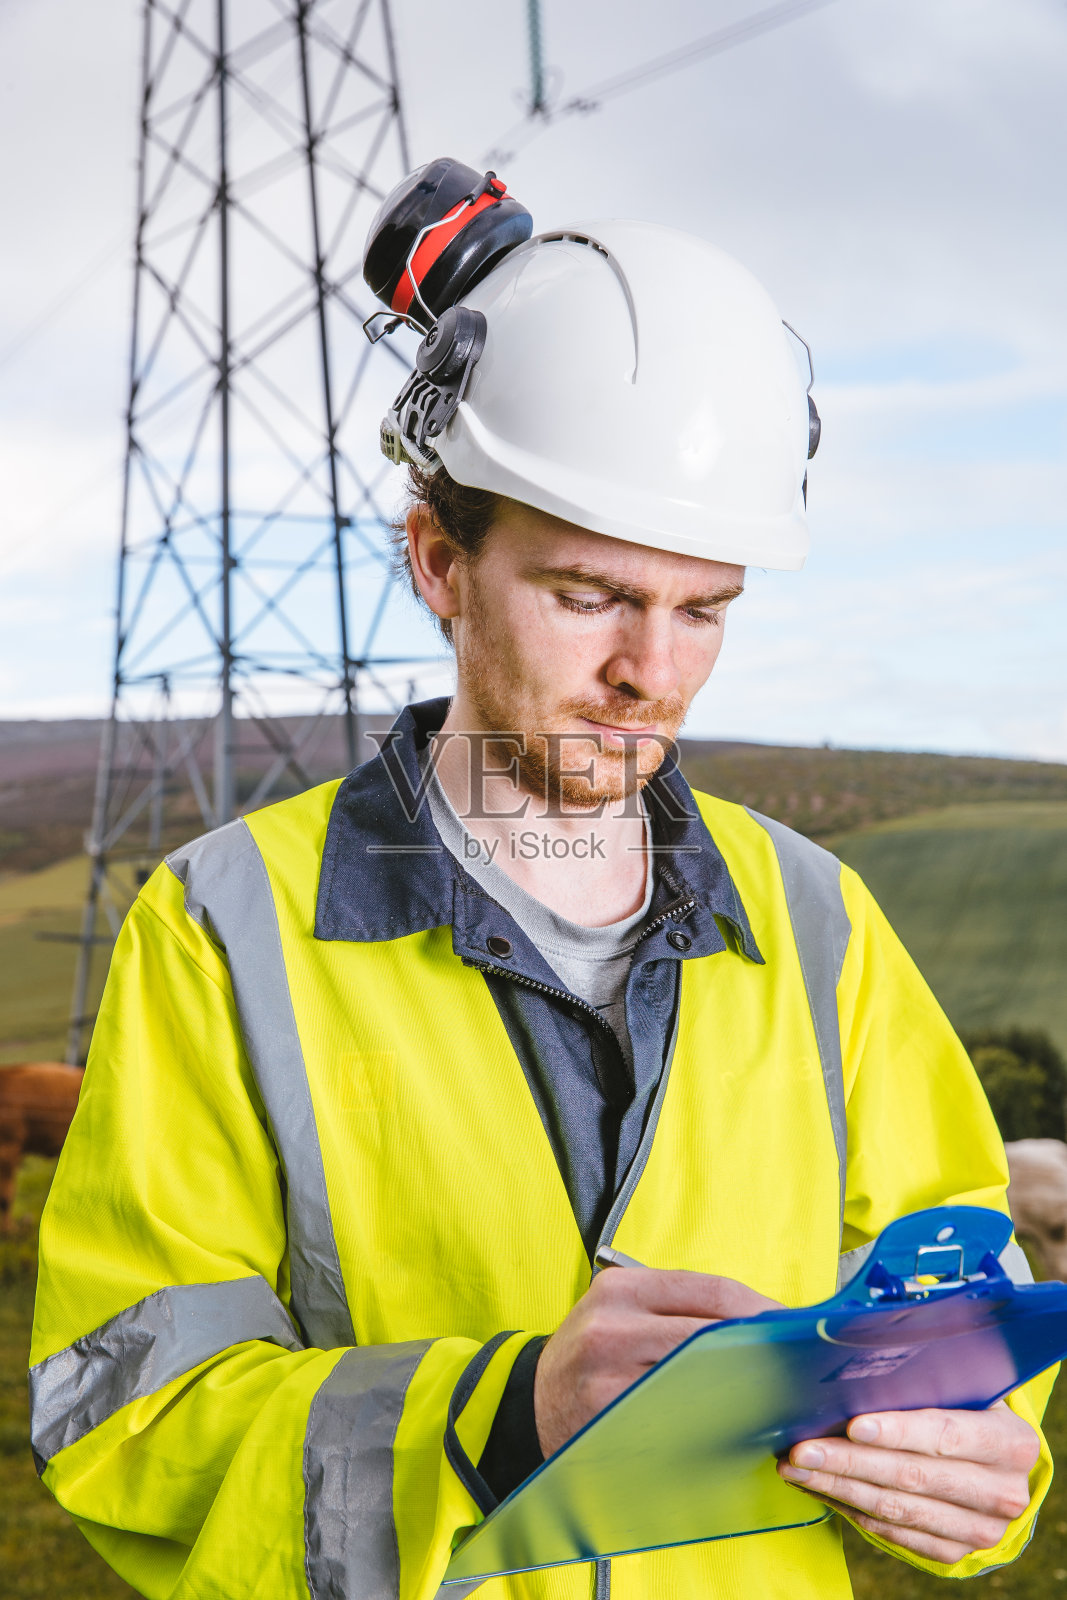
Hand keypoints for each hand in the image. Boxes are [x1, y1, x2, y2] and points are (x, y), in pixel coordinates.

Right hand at [534, 1266, 780, 1458]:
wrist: (528, 1402)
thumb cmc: (589, 1353)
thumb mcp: (620, 1309)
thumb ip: (677, 1308)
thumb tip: (759, 1320)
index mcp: (622, 1289)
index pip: (711, 1290)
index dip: (762, 1308)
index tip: (794, 1325)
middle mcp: (612, 1326)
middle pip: (712, 1335)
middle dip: (759, 1351)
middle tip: (795, 1366)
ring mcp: (609, 1378)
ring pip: (700, 1381)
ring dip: (742, 1389)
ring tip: (771, 1394)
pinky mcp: (611, 1422)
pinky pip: (677, 1420)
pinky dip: (710, 1421)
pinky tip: (730, 1423)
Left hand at [778, 1400, 1039, 1563]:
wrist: (995, 1463)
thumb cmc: (967, 1406)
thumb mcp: (963, 1385)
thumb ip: (925, 1377)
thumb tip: (855, 1362)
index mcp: (1011, 1442)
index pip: (946, 1434)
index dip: (898, 1431)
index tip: (852, 1426)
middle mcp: (1003, 1493)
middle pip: (912, 1476)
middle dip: (849, 1462)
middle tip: (801, 1449)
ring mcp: (980, 1529)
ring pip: (895, 1508)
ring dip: (838, 1487)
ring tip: (796, 1467)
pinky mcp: (954, 1550)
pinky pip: (891, 1531)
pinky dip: (850, 1507)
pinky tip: (820, 1486)